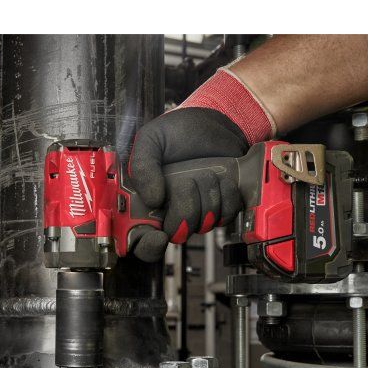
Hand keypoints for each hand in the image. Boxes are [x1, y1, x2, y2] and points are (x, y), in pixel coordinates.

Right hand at [126, 67, 273, 260]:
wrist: (218, 122)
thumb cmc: (180, 130)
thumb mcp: (152, 139)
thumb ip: (143, 166)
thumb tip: (152, 200)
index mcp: (145, 200)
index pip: (140, 240)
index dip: (148, 245)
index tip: (158, 236)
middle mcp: (170, 212)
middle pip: (177, 234)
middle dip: (185, 209)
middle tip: (186, 182)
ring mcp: (197, 212)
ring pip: (203, 224)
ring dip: (207, 195)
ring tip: (204, 172)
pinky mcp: (221, 208)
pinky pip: (226, 215)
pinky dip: (226, 195)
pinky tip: (222, 179)